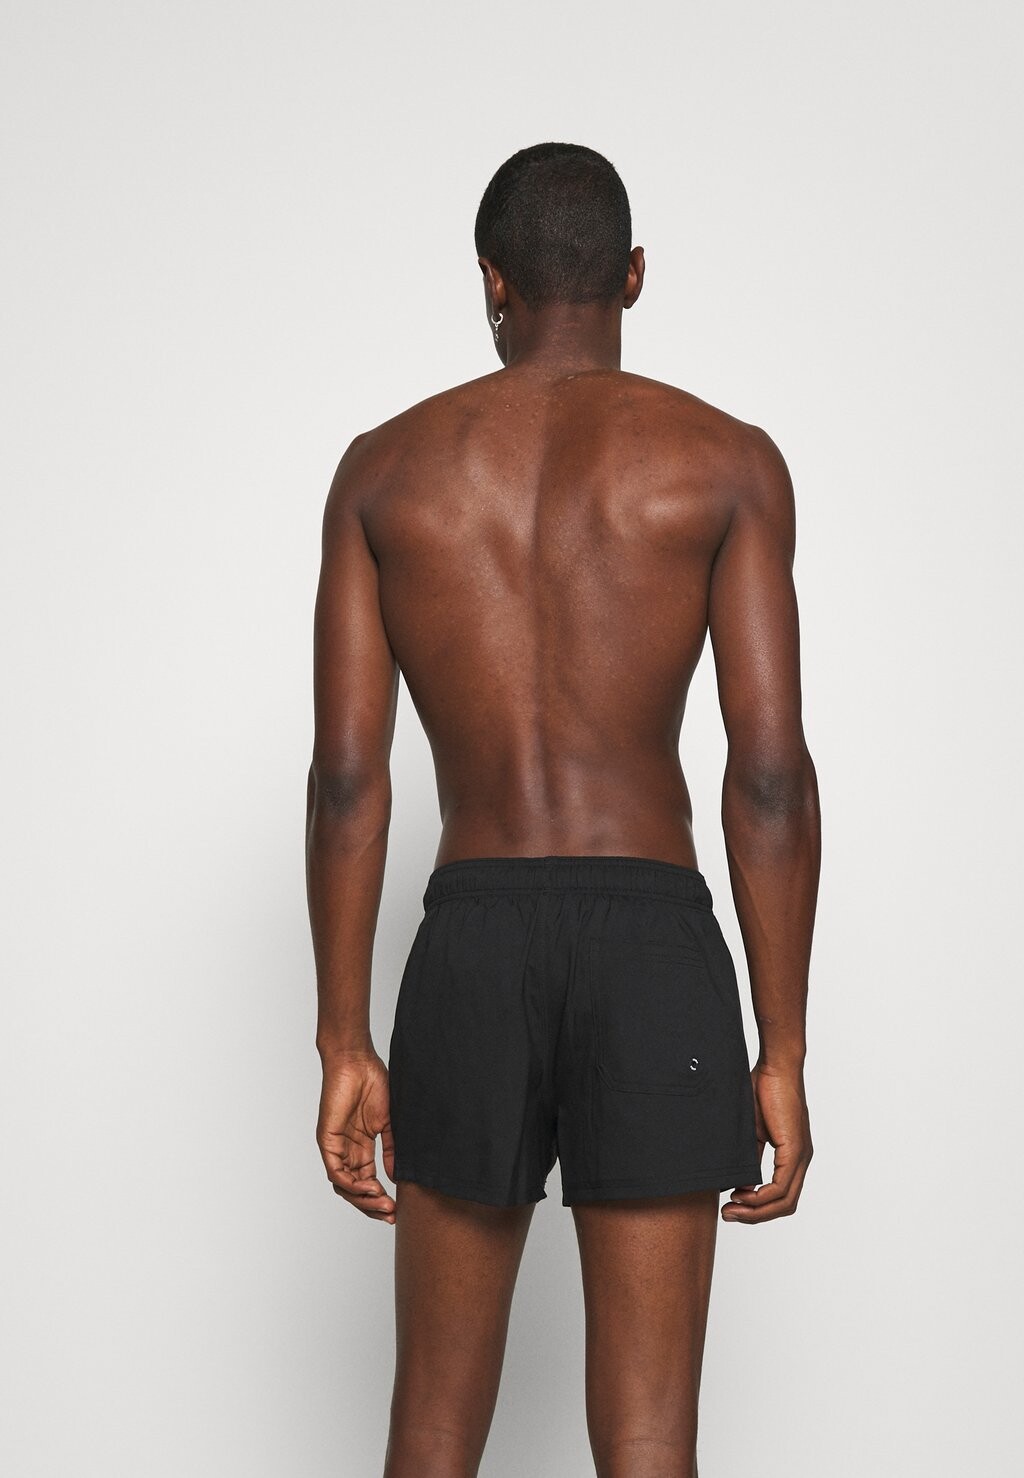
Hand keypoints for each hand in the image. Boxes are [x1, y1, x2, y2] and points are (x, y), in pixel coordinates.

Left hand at [316, 1047, 395, 1222]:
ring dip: (362, 1199)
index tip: (397, 1210)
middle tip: (391, 1214)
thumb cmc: (373, 1083)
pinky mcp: (326, 1140)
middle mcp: (346, 1150)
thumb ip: (391, 1149)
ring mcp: (336, 1146)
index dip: (380, 1199)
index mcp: (361, 1146)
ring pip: (344, 1185)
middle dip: (372, 1206)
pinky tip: (368, 1188)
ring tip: (383, 1203)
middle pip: (355, 1190)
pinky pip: (335, 1170)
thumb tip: (396, 1176)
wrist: (357, 1061)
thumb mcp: (387, 1122)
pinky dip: (351, 1183)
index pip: (367, 1182)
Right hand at [722, 1059, 811, 1223]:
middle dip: (755, 1216)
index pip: (781, 1197)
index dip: (758, 1208)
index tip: (733, 1206)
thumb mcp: (753, 1131)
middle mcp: (801, 1160)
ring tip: (732, 1209)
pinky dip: (761, 1197)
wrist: (776, 1067)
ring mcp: (800, 1156)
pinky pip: (781, 1186)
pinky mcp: (795, 1149)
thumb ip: (752, 1157)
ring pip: (784, 1201)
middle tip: (729, 1215)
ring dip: (757, 1211)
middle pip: (785, 1206)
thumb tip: (740, 1183)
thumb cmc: (764, 1091)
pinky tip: (742, 1193)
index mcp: (793, 1156)